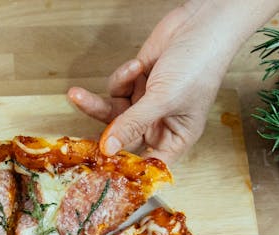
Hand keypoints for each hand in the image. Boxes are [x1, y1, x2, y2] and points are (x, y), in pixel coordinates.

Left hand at [67, 0, 233, 162]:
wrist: (201, 25)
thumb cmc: (198, 66)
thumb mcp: (163, 99)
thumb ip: (132, 124)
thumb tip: (108, 149)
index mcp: (176, 137)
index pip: (147, 162)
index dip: (124, 165)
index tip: (99, 165)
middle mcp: (160, 122)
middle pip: (123, 138)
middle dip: (102, 129)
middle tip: (77, 131)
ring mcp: (147, 102)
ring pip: (113, 113)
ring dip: (97, 103)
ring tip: (78, 94)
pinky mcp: (137, 82)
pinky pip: (117, 89)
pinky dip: (121, 77)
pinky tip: (137, 65)